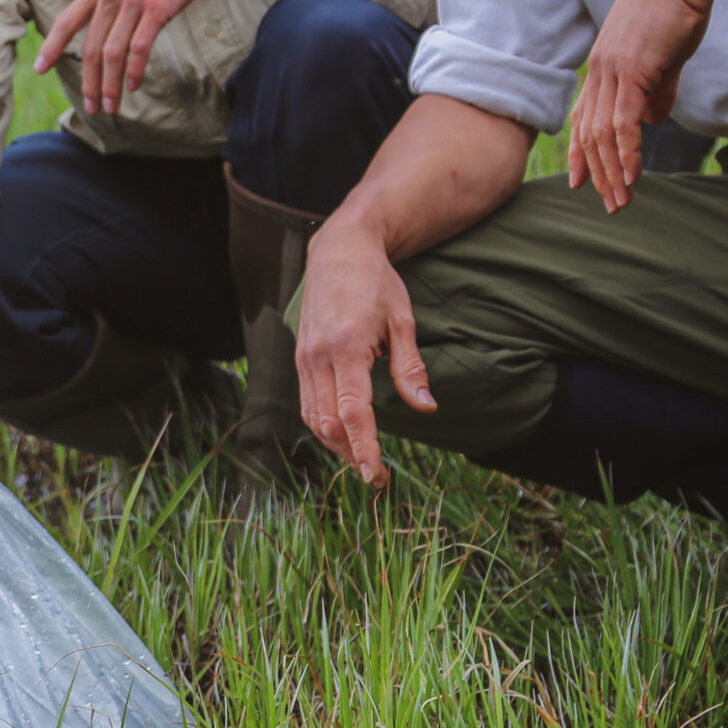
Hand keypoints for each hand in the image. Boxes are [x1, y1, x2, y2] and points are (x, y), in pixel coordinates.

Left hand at [32, 0, 252, 114]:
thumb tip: (103, 22)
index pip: (66, 20)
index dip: (51, 47)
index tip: (39, 69)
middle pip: (91, 47)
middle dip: (89, 82)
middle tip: (91, 107)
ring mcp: (134, 1)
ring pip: (112, 52)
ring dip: (110, 85)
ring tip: (110, 106)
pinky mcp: (158, 8)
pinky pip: (139, 47)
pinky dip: (133, 70)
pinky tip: (133, 85)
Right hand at [293, 216, 435, 488]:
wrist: (338, 250)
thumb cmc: (376, 283)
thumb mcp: (403, 321)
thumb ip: (410, 367)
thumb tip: (427, 408)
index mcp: (346, 346)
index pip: (354, 412)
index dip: (365, 448)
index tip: (377, 475)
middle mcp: (318, 356)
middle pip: (329, 423)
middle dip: (351, 454)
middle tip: (378, 477)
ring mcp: (304, 357)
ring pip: (313, 418)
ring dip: (336, 445)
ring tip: (363, 460)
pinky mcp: (300, 357)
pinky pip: (308, 403)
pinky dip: (324, 426)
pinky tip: (345, 435)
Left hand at [569, 0, 715, 212]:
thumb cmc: (678, 7)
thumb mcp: (665, 56)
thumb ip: (657, 89)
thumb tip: (653, 121)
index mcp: (603, 66)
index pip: (582, 117)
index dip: (580, 152)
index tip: (581, 182)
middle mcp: (599, 70)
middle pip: (588, 133)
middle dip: (597, 173)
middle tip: (610, 203)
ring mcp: (613, 69)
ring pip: (601, 133)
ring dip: (612, 171)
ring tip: (622, 199)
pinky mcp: (633, 69)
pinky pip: (623, 121)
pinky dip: (626, 151)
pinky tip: (632, 174)